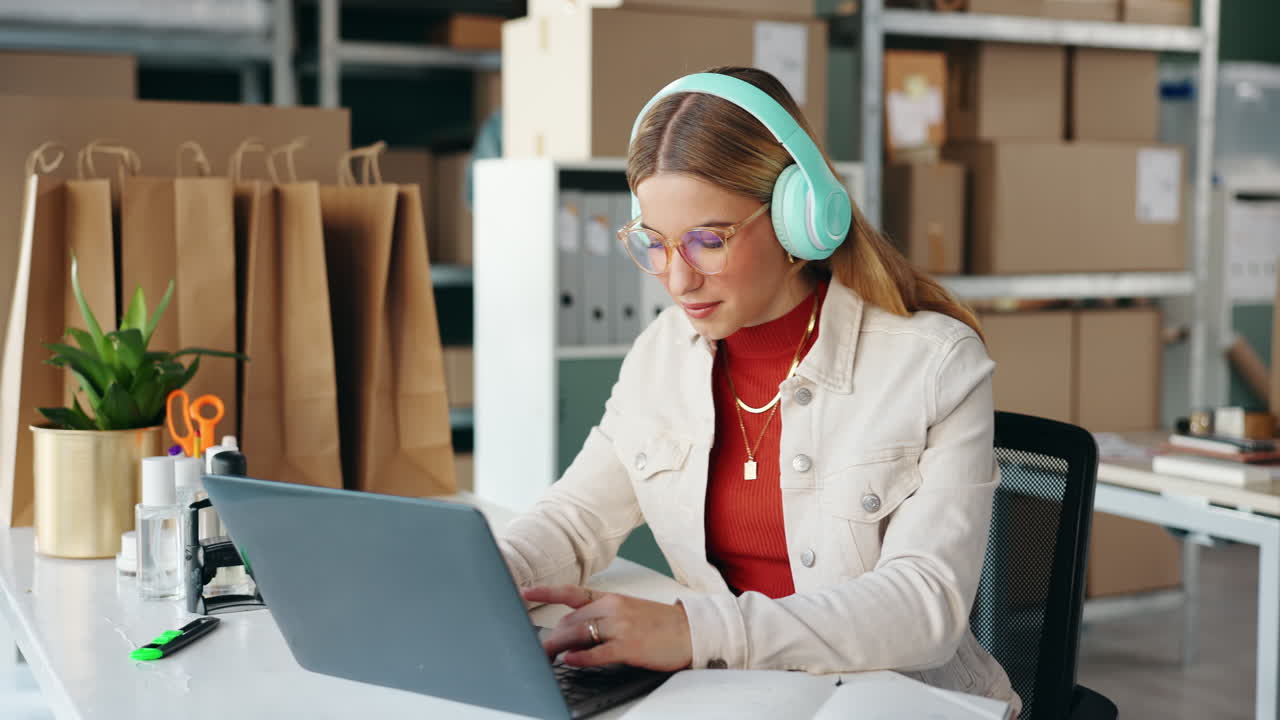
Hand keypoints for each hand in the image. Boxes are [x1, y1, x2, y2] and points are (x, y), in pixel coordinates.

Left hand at [522, 585, 692, 671]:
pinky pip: (598, 652)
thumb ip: (601, 619)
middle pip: (570, 621)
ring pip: (579, 634)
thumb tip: (572, 635)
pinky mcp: (629, 646)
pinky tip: (570, 661)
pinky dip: (580, 657)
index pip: (571, 592)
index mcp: (611, 598)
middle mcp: (613, 608)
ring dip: (558, 647)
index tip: (523, 592)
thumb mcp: (628, 613)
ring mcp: (621, 626)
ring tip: (546, 658)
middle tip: (539, 650)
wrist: (691, 631)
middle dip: (551, 637)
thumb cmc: (659, 624)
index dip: (545, 592)